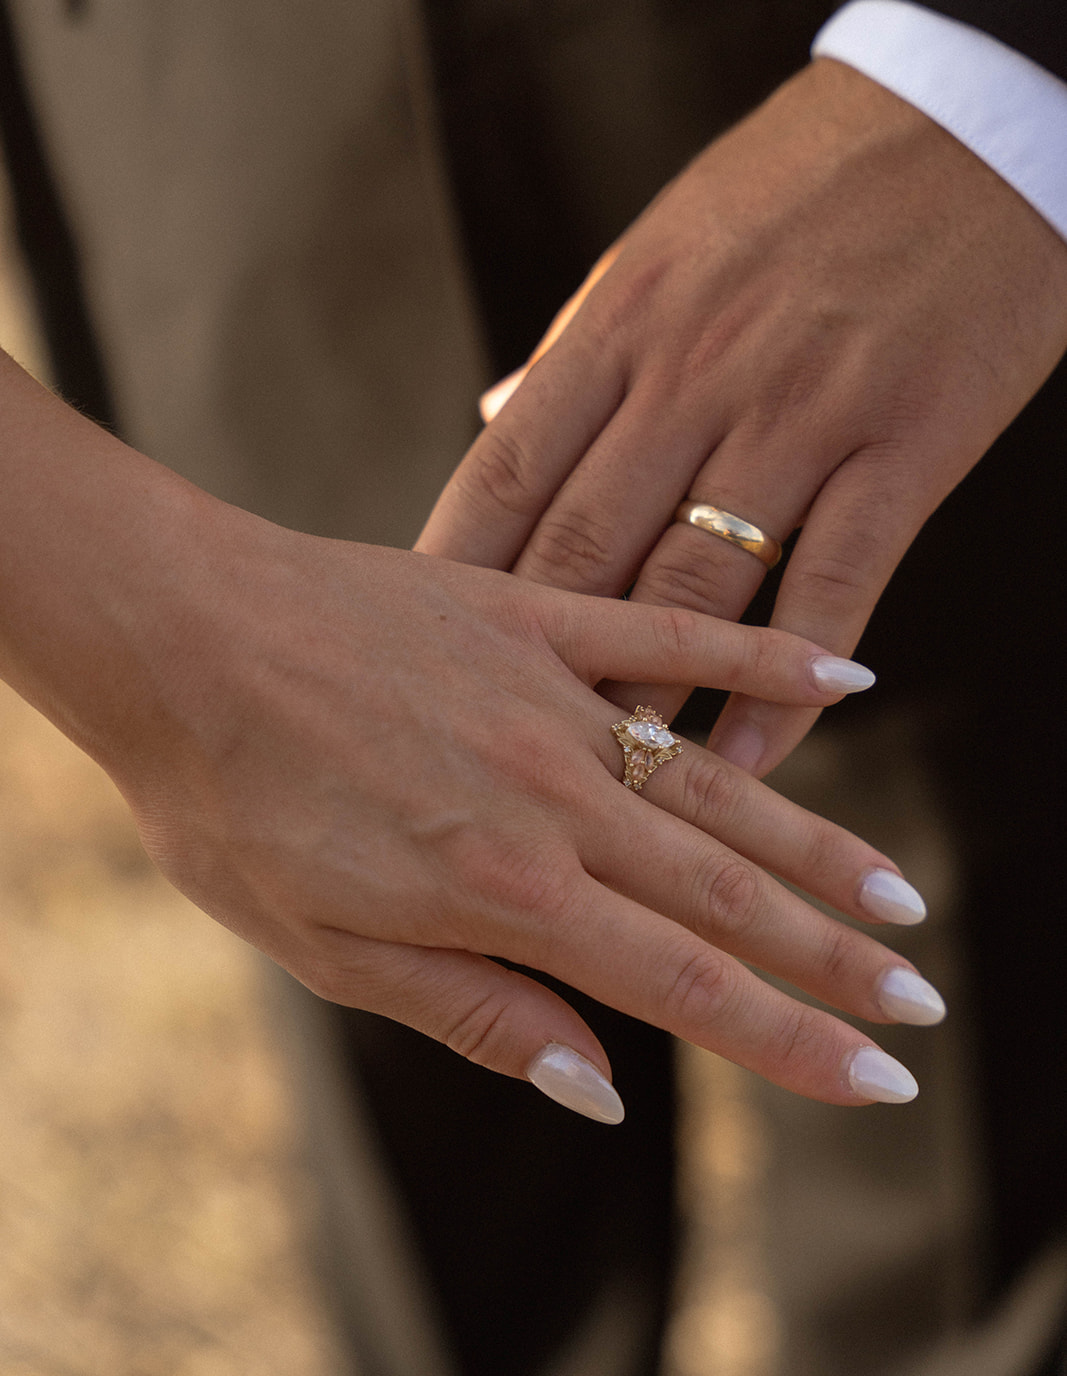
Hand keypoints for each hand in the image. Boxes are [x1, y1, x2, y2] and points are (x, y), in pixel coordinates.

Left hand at [0, 354, 936, 1116]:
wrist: (179, 635)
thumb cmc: (229, 800)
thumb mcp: (324, 943)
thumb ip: (474, 1009)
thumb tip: (601, 1086)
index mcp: (501, 887)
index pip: (683, 983)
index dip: (787, 1039)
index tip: (876, 1080)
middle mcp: (551, 794)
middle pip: (724, 892)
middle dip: (830, 958)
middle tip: (919, 1001)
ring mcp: (551, 695)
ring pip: (718, 783)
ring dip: (817, 844)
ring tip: (896, 896)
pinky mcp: (534, 616)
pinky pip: (670, 636)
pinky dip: (759, 661)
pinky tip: (845, 679)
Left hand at [418, 59, 1066, 774]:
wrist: (965, 117)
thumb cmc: (798, 187)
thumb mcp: (662, 246)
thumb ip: (577, 349)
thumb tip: (492, 416)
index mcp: (623, 321)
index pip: (509, 472)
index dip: (451, 572)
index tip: (411, 650)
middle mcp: (693, 373)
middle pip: (584, 546)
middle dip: (526, 660)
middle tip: (482, 750)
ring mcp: (798, 412)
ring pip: (695, 585)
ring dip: (645, 696)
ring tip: (605, 784)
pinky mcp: (903, 443)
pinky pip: (829, 588)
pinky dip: (781, 689)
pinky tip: (746, 761)